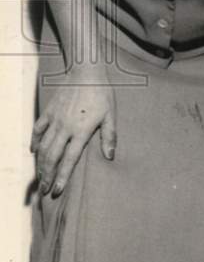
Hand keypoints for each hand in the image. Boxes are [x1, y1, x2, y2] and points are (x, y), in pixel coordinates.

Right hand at [30, 69, 116, 196]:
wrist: (86, 71)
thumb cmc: (102, 93)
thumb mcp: (111, 114)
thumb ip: (110, 136)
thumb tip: (110, 157)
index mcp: (81, 130)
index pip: (69, 159)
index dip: (62, 176)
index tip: (57, 190)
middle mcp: (65, 127)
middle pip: (52, 157)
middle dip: (48, 175)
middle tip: (46, 190)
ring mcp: (55, 119)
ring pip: (43, 146)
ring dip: (41, 163)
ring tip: (41, 176)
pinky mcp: (49, 111)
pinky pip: (38, 129)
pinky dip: (34, 141)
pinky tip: (34, 151)